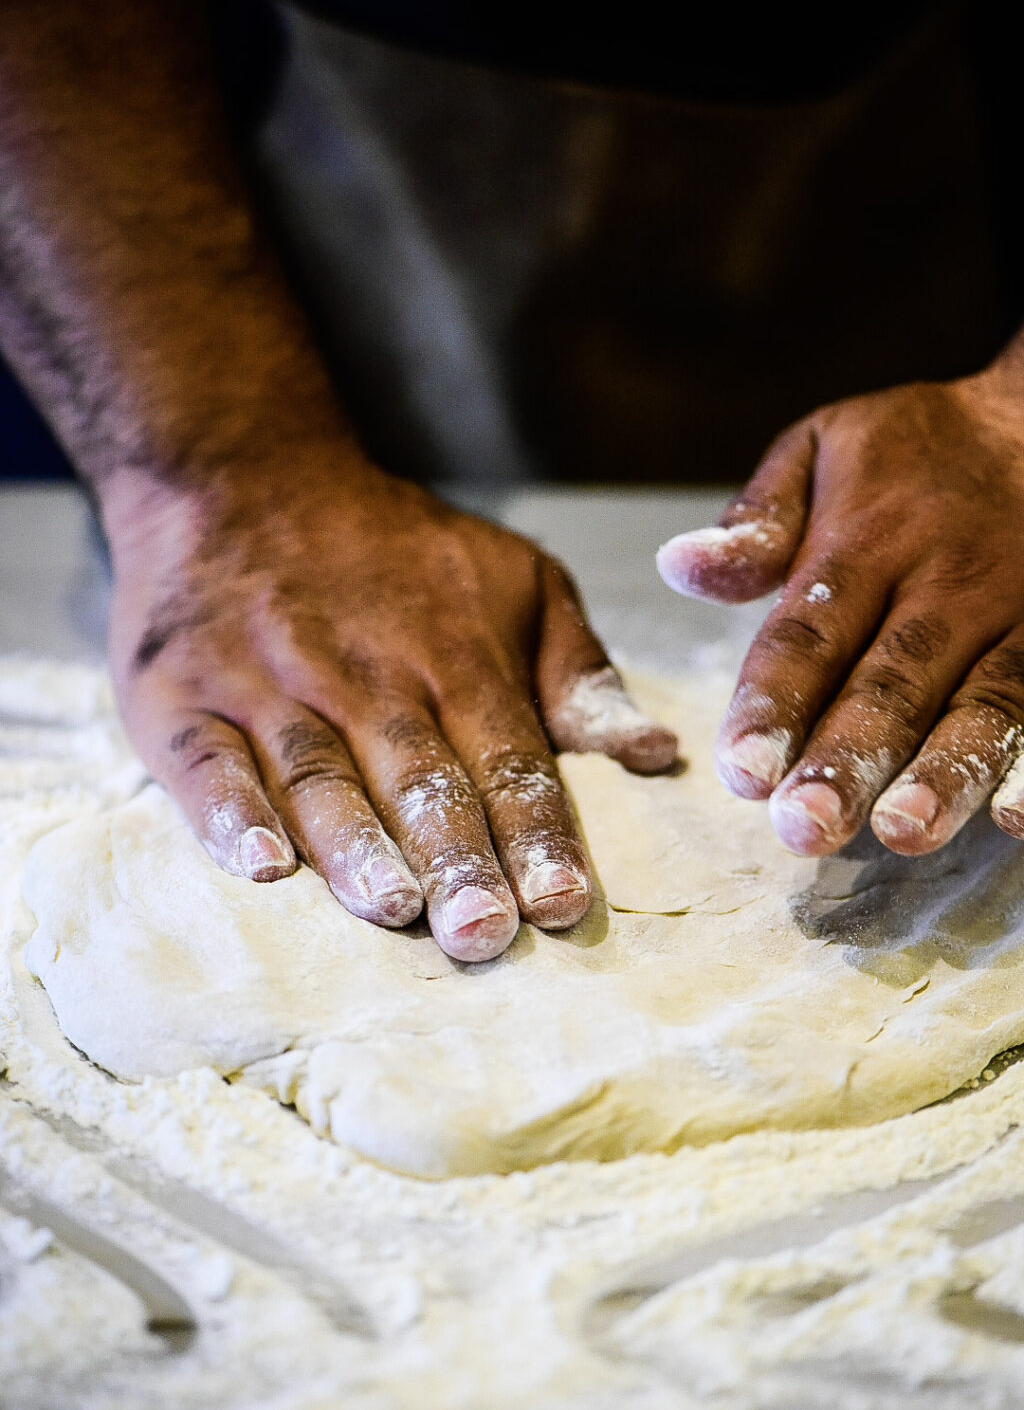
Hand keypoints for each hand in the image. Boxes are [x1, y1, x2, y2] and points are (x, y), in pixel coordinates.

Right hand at [104, 457, 676, 960]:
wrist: (241, 475)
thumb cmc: (395, 550)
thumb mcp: (515, 580)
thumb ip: (578, 673)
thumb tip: (654, 756)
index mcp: (454, 656)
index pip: (506, 758)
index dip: (534, 834)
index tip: (562, 904)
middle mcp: (365, 674)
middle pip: (417, 779)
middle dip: (455, 858)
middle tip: (483, 933)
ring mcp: (268, 685)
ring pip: (319, 775)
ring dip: (356, 845)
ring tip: (391, 907)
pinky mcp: (181, 698)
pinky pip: (206, 763)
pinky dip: (230, 813)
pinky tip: (260, 865)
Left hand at [657, 359, 1023, 857]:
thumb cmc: (920, 449)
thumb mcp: (826, 448)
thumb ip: (759, 521)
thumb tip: (680, 566)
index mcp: (868, 541)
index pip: (811, 633)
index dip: (775, 704)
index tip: (742, 773)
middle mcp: (946, 584)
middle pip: (893, 682)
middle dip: (849, 759)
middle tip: (806, 827)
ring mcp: (1019, 614)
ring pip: (983, 703)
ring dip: (945, 772)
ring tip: (905, 831)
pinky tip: (1016, 818)